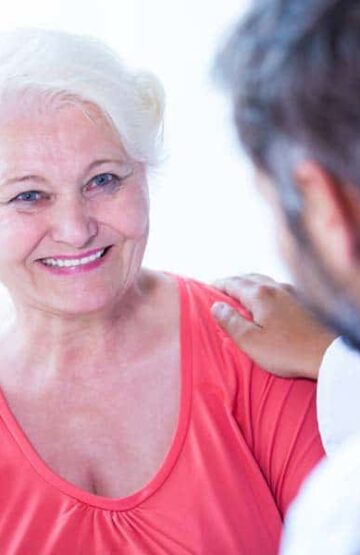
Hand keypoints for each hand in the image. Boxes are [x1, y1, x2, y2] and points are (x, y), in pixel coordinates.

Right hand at [211, 274, 336, 379]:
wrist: (327, 355)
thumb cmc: (287, 351)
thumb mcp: (251, 341)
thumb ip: (230, 322)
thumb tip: (216, 305)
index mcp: (259, 294)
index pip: (232, 282)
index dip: (217, 284)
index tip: (206, 288)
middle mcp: (275, 287)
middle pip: (247, 277)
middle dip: (231, 282)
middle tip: (220, 290)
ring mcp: (291, 291)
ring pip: (263, 280)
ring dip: (248, 284)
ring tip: (240, 294)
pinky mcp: (303, 300)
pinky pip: (276, 287)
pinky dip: (263, 289)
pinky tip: (265, 301)